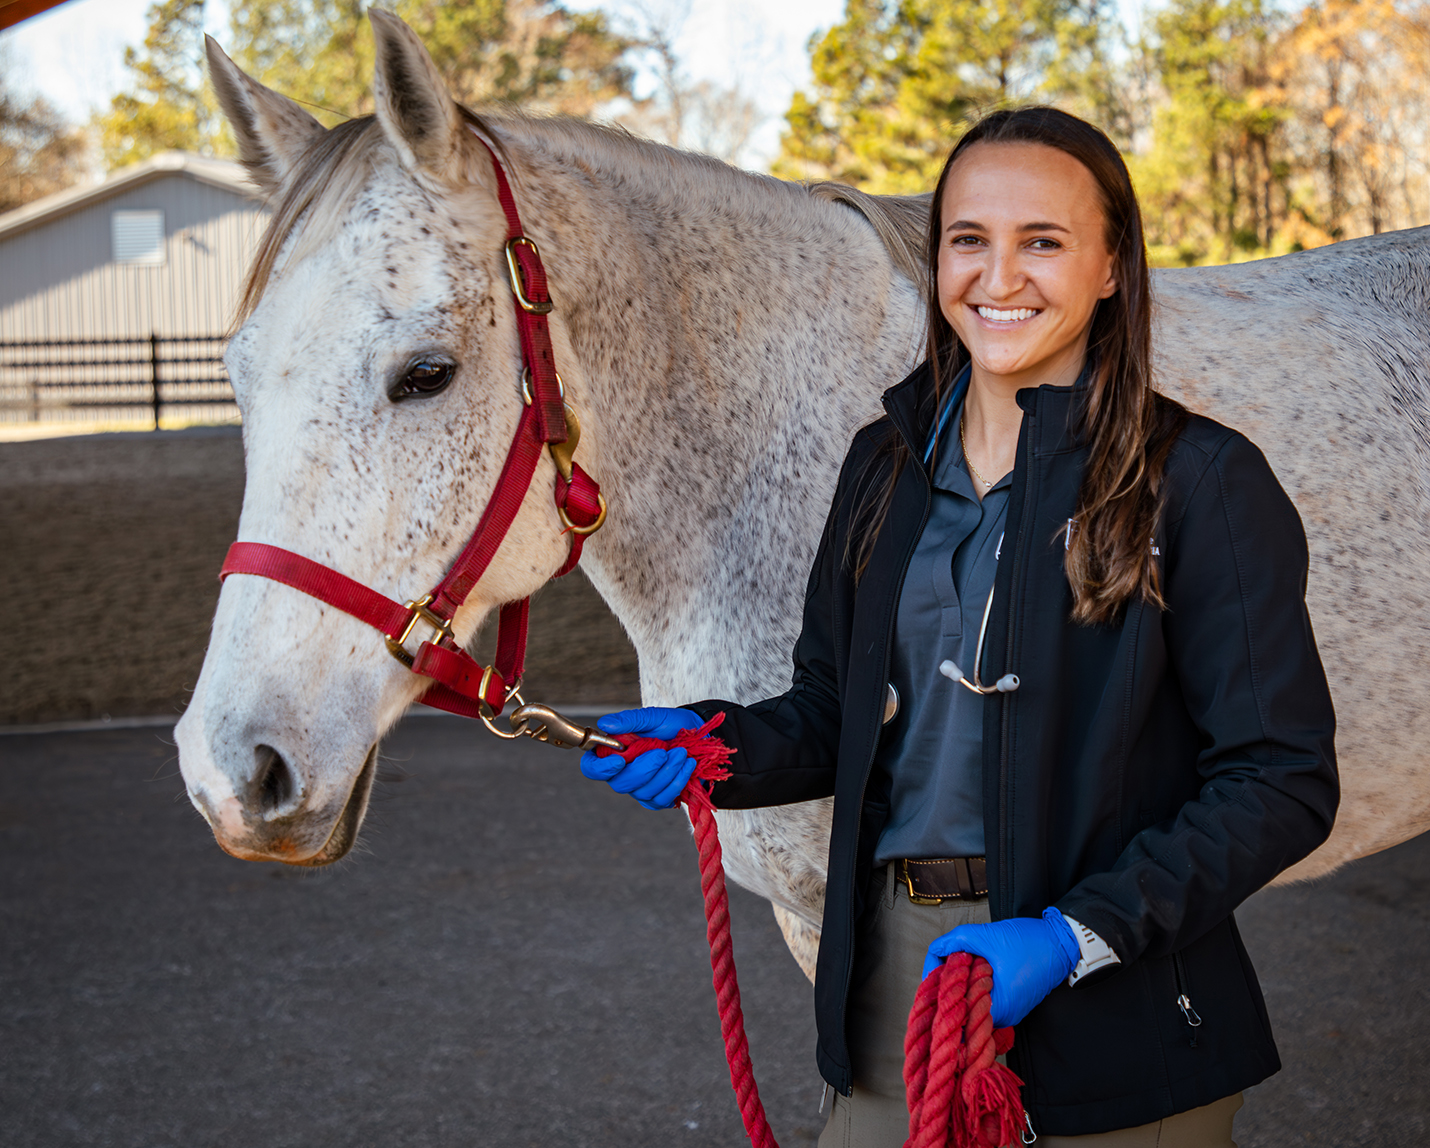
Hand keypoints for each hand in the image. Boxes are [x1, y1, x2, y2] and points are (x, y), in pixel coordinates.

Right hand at [579, 707, 701, 808]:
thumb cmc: (669, 725)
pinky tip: (687, 765)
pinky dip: (677, 782)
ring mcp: (640, 789)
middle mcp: (622, 774)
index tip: (620, 760)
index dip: (601, 769)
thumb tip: (605, 724)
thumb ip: (628, 720)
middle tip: (663, 752)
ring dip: (666, 773)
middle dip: (644, 769)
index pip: (592, 768)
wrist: (697, 736)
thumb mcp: (651, 717)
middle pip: (620, 784)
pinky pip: (662, 798)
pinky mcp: (658, 798)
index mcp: (612, 753)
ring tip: (681, 753)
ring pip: (644, 792)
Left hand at [922, 908, 1079, 1027]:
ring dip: (963, 979)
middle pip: (960, 1003)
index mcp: (997, 1008)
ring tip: (963, 958)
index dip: (938, 982)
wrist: (1063, 943)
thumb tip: (936, 950)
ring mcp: (1008, 1012)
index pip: (953, 1005)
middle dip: (949, 979)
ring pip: (972, 998)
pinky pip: (985, 996)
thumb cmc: (1031, 943)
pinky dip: (976, 981)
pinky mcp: (1012, 1003)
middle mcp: (1002, 1017)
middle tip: (947, 957)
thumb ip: (954, 942)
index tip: (937, 963)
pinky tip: (975, 964)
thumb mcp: (985, 936)